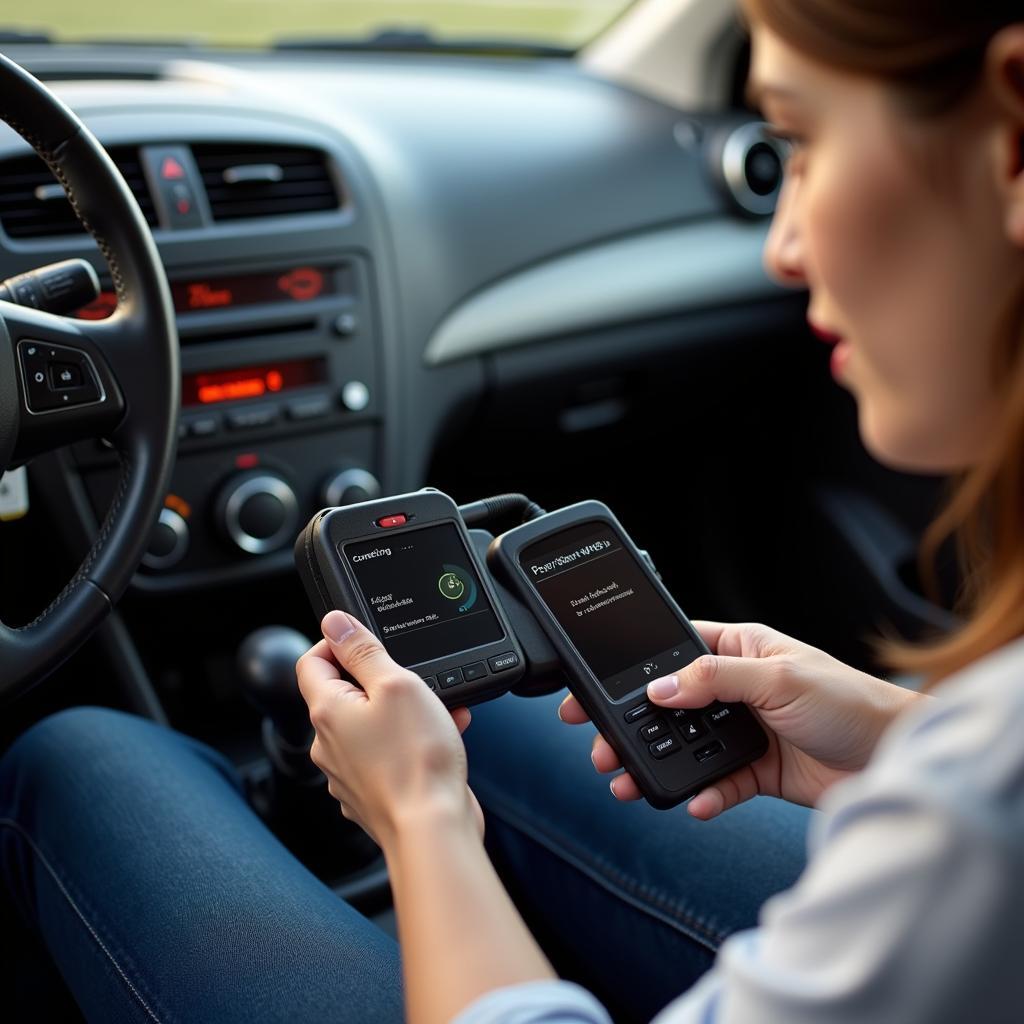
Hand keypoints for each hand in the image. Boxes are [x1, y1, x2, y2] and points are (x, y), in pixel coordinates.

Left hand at [296, 610, 483, 847]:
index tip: (364, 639)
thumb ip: (363, 651)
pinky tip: (442, 739)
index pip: (311, 662)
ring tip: (441, 712)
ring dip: (405, 712)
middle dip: (383, 681)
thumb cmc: (416, 761)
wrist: (433, 829)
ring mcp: (348, 773)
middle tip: (416, 680)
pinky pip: (387, 755)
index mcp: (327, 712)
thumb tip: (335, 623)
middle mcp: (328, 745)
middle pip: (344, 695)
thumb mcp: (397, 684)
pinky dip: (411, 742)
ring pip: (372, 726)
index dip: (335, 643)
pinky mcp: (371, 794)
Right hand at [560, 621, 924, 818]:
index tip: (594, 686)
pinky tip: (694, 802)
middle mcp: (737, 689)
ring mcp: (745, 731)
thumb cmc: (850, 701)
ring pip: (686, 748)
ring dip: (657, 765)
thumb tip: (659, 688)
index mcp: (740, 651)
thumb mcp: (779, 677)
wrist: (897, 757)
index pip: (674, 652)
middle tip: (599, 745)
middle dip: (632, 726)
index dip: (633, 668)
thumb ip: (715, 681)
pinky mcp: (757, 771)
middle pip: (670, 706)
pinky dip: (703, 795)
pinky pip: (718, 783)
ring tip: (628, 781)